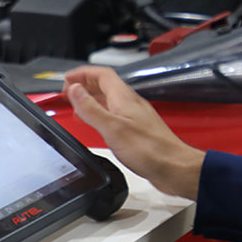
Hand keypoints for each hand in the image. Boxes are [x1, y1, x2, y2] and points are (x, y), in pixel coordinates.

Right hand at [64, 66, 204, 199]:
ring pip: (110, 99)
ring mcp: (135, 116)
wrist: (174, 167)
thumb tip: (75, 89)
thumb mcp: (113, 128)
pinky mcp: (138, 130)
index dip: (83, 73)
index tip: (67, 79)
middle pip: (105, 85)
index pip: (102, 74)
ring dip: (92, 99)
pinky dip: (101, 114)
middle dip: (85, 84)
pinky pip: (116, 114)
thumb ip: (92, 108)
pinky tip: (98, 124)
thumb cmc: (150, 150)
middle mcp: (131, 104)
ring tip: (78, 106)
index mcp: (124, 98)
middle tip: (68, 92)